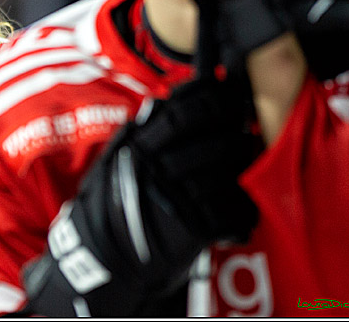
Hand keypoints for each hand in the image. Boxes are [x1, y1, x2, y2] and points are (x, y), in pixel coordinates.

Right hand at [20, 76, 260, 315]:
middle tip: (245, 131)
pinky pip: (232, 211)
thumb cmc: (110, 206)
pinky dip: (243, 212)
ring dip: (245, 171)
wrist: (101, 260)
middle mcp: (154, 166)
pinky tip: (240, 213)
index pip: (180, 110)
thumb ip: (140, 132)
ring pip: (227, 172)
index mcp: (136, 146)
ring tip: (247, 172)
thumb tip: (167, 102)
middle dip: (236, 132)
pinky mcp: (190, 229)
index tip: (227, 88)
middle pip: (212, 137)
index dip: (209, 96)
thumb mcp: (115, 160)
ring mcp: (173, 196)